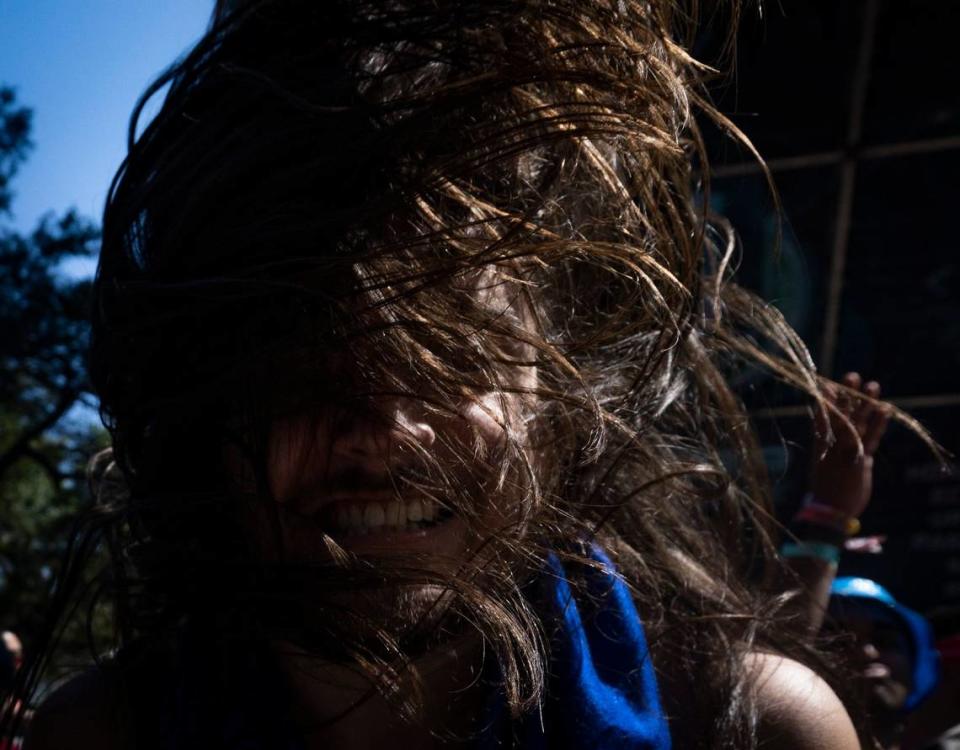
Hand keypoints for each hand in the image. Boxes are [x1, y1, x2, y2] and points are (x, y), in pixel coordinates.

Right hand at [809, 372, 890, 518]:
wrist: (828, 513)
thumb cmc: (825, 494)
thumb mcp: (822, 471)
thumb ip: (830, 454)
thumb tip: (840, 446)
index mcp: (820, 448)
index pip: (822, 419)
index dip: (825, 402)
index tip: (827, 386)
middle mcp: (832, 447)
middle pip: (839, 416)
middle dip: (846, 395)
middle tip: (851, 375)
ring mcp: (845, 453)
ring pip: (855, 423)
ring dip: (864, 403)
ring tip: (872, 385)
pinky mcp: (860, 461)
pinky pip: (870, 438)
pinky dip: (878, 424)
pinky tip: (885, 409)